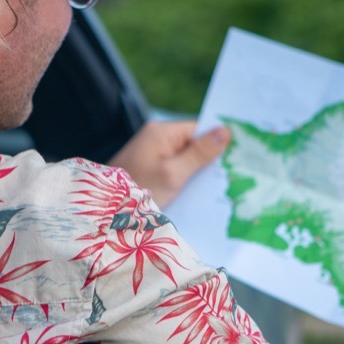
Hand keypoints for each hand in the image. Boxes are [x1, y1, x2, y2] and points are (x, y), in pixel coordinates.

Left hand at [108, 121, 229, 206]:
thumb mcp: (174, 174)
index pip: (199, 129)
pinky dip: (185, 179)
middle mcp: (156, 138)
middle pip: (193, 143)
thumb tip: (225, 131)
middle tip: (235, 175)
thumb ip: (199, 154)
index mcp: (161, 132)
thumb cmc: (139, 191)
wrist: (104, 214)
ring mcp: (151, 154)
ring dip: (198, 172)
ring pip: (185, 159)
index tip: (239, 157)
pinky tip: (198, 193)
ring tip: (220, 187)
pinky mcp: (149, 170)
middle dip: (210, 159)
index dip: (218, 142)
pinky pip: (174, 169)